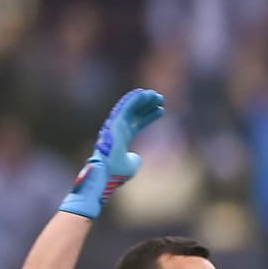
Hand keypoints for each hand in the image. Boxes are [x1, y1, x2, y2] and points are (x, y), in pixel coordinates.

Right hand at [60, 88, 164, 218]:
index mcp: (121, 138)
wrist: (106, 175)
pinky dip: (133, 100)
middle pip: (135, 114)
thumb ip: (134, 161)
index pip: (137, 124)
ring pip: (130, 108)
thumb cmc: (116, 173)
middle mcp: (117, 130)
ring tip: (155, 94)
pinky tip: (143, 93)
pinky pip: (124, 108)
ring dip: (142, 100)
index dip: (148, 116)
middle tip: (160, 98)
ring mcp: (115, 126)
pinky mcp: (114, 123)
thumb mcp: (130, 167)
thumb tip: (136, 158)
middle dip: (147, 105)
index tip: (161, 110)